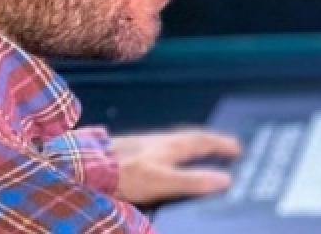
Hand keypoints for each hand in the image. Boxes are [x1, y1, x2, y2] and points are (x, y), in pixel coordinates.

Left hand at [110, 128, 240, 204]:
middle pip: (190, 138)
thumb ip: (192, 181)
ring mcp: (143, 146)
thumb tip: (224, 180)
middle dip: (209, 142)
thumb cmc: (120, 175)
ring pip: (174, 143)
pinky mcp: (129, 153)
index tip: (238, 148)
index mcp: (170, 145)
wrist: (82, 169)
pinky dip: (173, 153)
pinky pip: (160, 149)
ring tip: (199, 153)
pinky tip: (165, 162)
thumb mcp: (162, 181)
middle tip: (224, 147)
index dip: (222, 145)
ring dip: (191, 146)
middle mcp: (158, 142)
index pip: (203, 141)